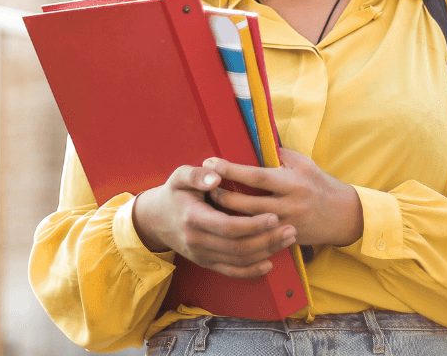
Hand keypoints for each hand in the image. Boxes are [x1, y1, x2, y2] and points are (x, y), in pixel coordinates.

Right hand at [131, 164, 295, 277]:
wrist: (156, 219)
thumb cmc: (175, 193)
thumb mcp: (180, 176)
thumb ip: (197, 174)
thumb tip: (216, 176)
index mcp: (193, 218)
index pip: (228, 227)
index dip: (253, 225)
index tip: (274, 216)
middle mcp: (197, 241)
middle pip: (237, 247)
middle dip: (267, 240)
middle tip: (290, 229)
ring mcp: (201, 255)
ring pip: (238, 260)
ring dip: (265, 252)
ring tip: (287, 239)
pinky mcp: (206, 263)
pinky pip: (230, 272)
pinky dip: (251, 271)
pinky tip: (269, 263)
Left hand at [206, 149, 363, 247]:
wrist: (343, 215)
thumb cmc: (319, 184)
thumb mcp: (303, 163)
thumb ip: (279, 155)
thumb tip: (253, 144)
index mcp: (292, 182)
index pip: (256, 176)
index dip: (232, 170)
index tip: (211, 162)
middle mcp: (289, 205)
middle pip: (248, 203)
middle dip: (223, 195)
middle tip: (203, 187)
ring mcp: (286, 225)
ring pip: (249, 224)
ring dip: (227, 215)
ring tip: (209, 206)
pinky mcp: (285, 239)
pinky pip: (258, 238)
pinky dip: (240, 231)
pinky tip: (225, 226)